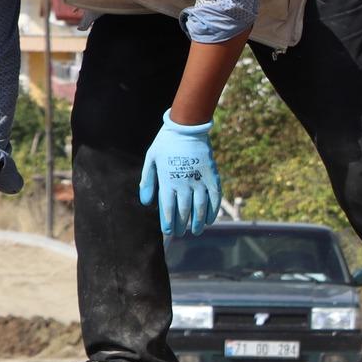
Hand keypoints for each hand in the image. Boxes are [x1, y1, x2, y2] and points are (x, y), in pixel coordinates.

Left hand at [139, 109, 219, 235]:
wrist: (188, 127)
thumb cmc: (166, 143)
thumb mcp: (151, 158)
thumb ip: (148, 181)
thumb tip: (146, 202)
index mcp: (168, 180)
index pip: (168, 208)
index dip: (168, 222)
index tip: (169, 231)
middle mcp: (184, 183)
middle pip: (184, 211)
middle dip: (182, 224)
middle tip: (181, 233)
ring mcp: (200, 180)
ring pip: (200, 207)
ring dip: (197, 222)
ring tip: (196, 231)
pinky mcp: (212, 176)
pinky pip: (214, 197)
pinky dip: (213, 210)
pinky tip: (210, 219)